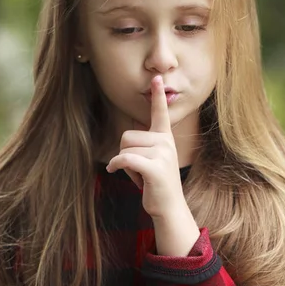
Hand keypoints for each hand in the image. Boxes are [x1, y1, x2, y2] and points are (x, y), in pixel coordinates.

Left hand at [106, 75, 185, 218]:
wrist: (169, 207)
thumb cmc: (156, 184)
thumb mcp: (152, 160)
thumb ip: (143, 146)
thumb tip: (126, 143)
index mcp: (165, 138)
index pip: (160, 113)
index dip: (158, 96)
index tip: (157, 78)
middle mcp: (165, 142)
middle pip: (127, 136)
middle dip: (125, 154)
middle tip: (139, 170)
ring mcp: (162, 153)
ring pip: (124, 148)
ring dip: (124, 164)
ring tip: (140, 176)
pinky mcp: (154, 167)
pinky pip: (125, 158)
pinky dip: (116, 166)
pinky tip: (115, 172)